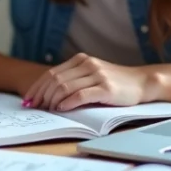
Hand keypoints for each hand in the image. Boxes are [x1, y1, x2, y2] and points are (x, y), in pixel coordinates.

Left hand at [23, 53, 148, 110]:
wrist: (142, 82)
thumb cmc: (116, 82)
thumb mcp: (93, 75)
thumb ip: (74, 79)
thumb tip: (50, 94)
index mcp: (81, 60)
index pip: (51, 73)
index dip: (37, 87)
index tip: (28, 99)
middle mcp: (87, 64)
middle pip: (55, 79)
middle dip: (41, 95)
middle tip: (34, 107)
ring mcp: (96, 75)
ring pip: (65, 87)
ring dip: (52, 100)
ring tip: (46, 110)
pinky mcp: (105, 88)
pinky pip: (80, 95)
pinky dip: (67, 103)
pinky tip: (61, 109)